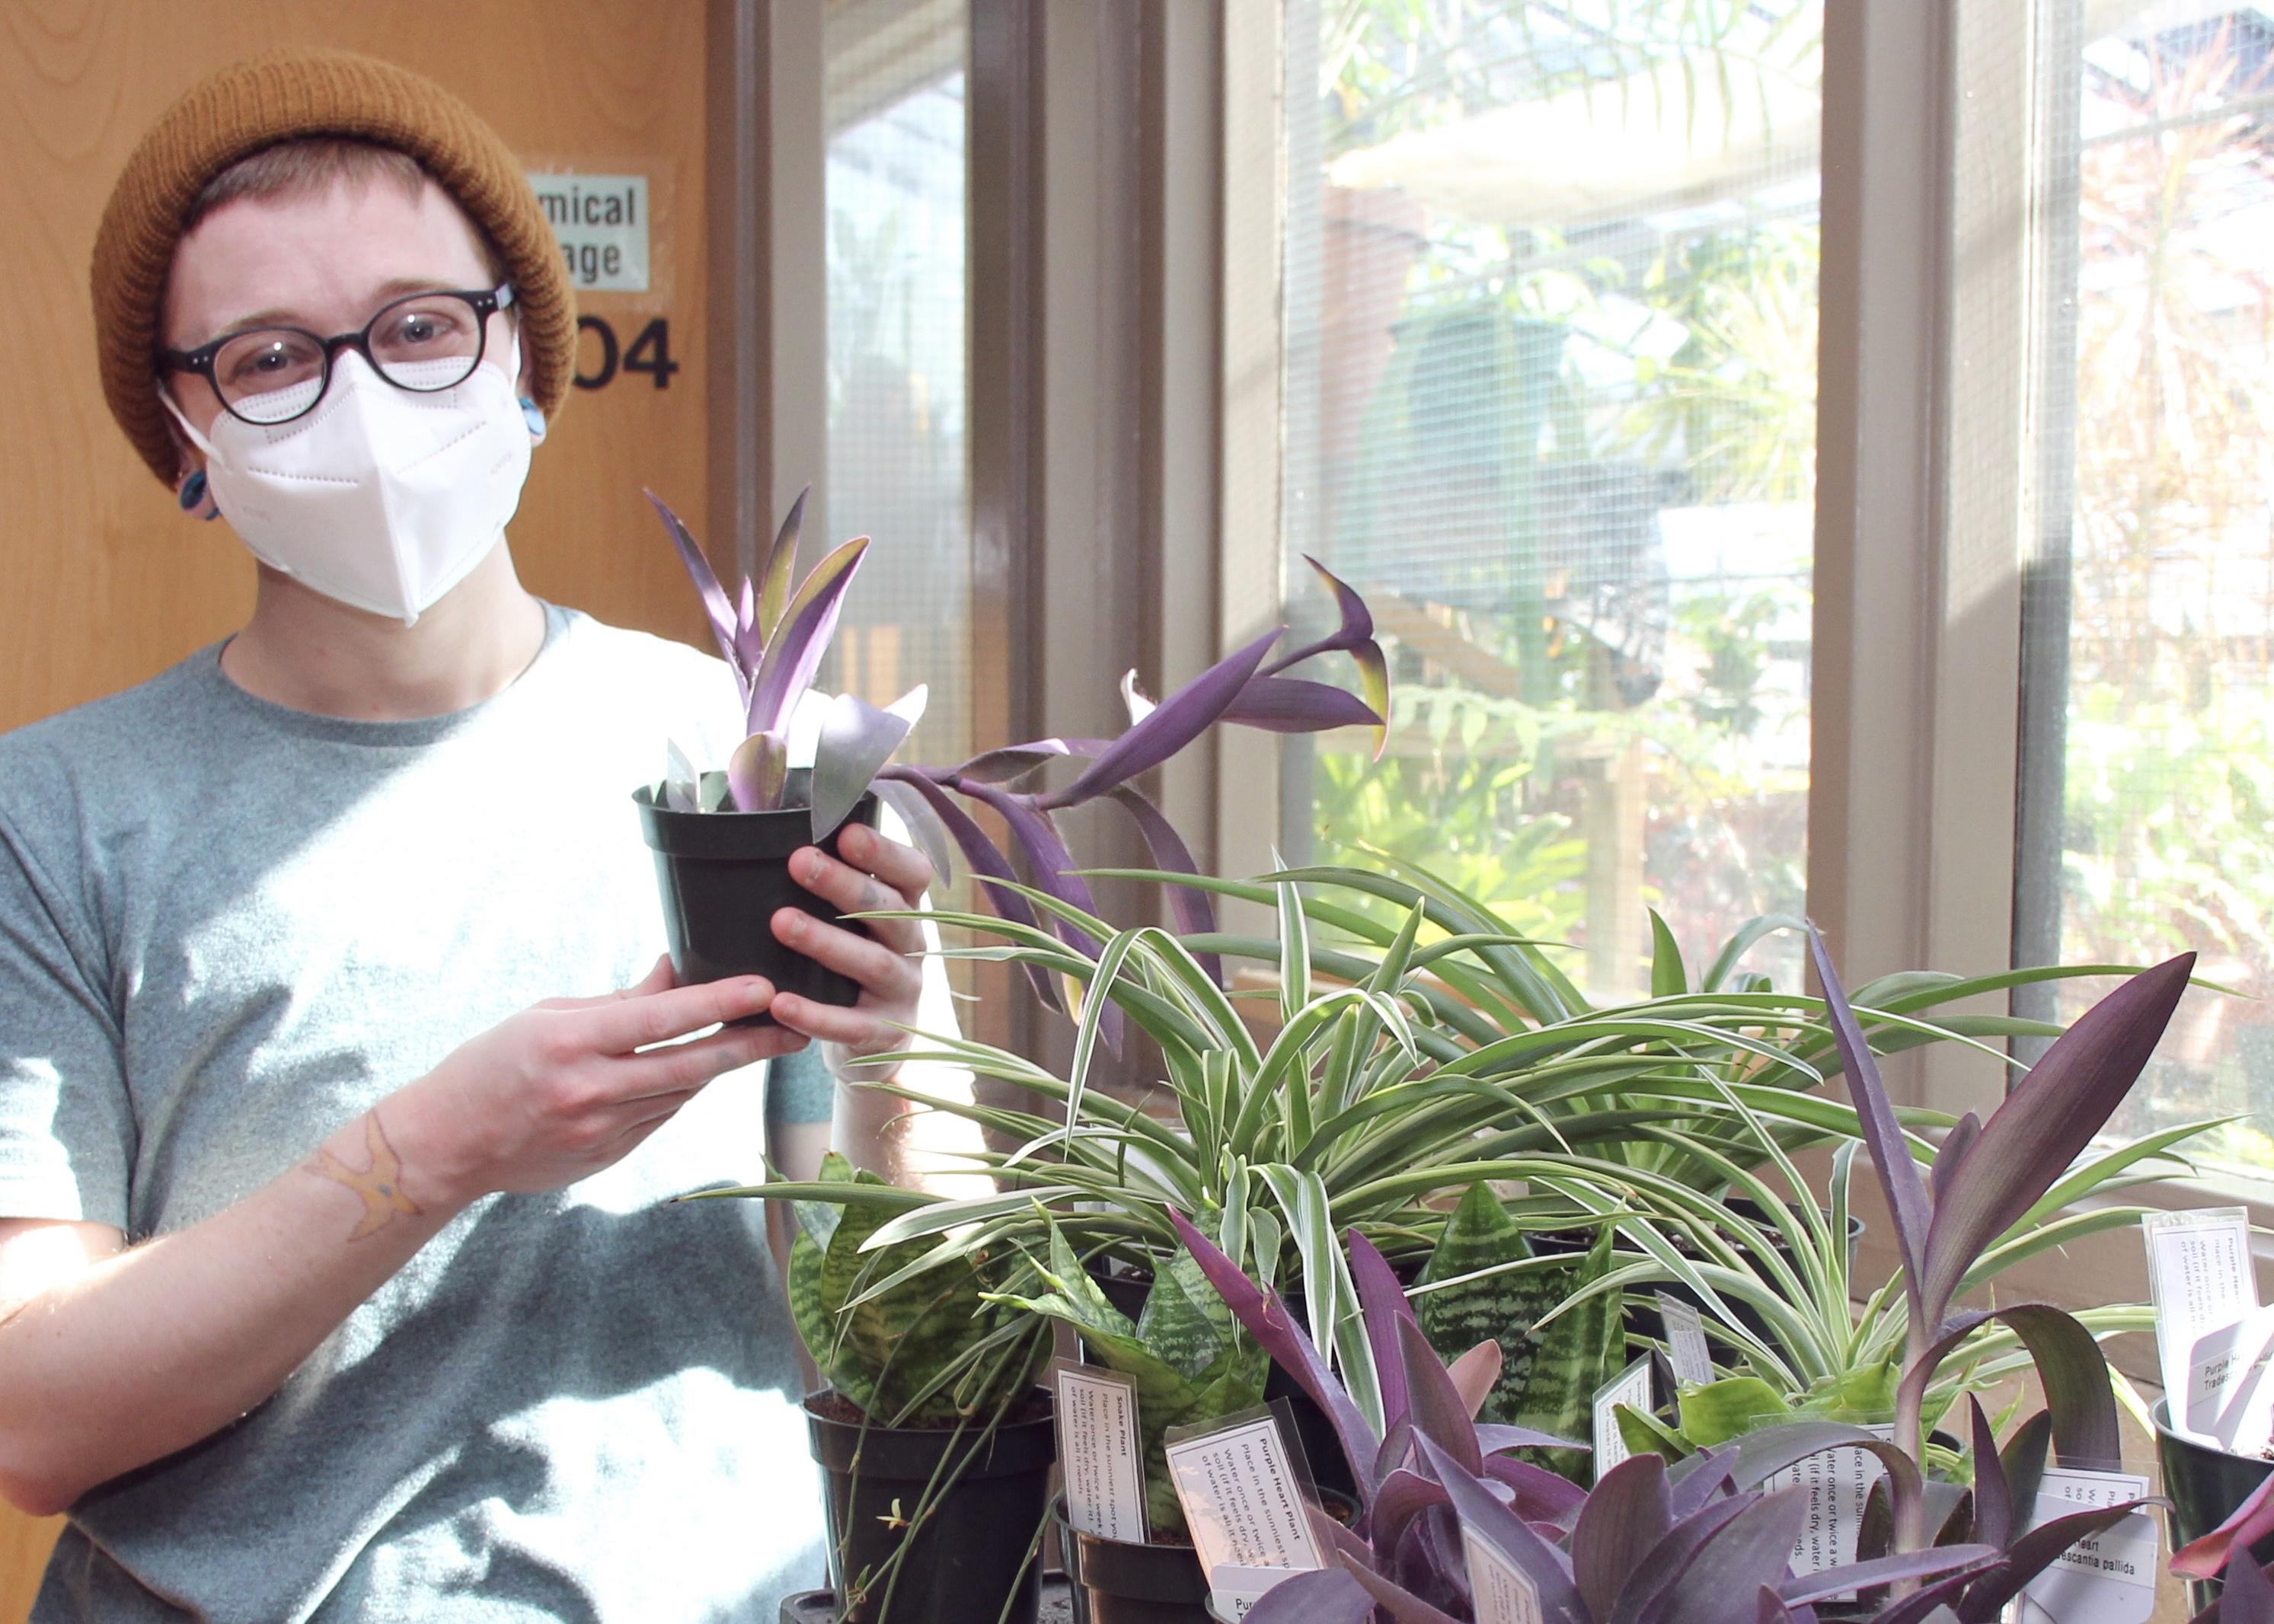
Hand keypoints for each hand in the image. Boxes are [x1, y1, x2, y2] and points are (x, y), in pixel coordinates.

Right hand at [387, 957, 801, 1206]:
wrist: (449, 1143)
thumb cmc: (493, 1064)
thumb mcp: (548, 1016)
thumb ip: (618, 1000)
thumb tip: (675, 972)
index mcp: (571, 1043)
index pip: (661, 1019)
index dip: (718, 1002)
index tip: (763, 987)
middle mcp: (589, 1090)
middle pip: (690, 1066)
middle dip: (749, 1045)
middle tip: (795, 1028)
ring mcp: (599, 1131)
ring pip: (680, 1094)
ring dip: (719, 1068)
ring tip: (760, 1042)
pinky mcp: (605, 1158)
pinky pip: (659, 1119)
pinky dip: (680, 1093)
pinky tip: (698, 1074)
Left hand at [768, 822, 931, 1067]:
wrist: (871, 1048)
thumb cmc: (847, 967)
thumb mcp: (853, 925)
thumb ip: (832, 891)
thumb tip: (772, 841)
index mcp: (907, 911)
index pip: (912, 873)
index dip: (886, 853)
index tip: (847, 833)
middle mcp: (912, 947)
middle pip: (889, 911)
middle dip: (844, 884)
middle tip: (798, 861)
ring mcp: (903, 992)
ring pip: (873, 963)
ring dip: (827, 941)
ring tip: (781, 923)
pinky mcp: (885, 1035)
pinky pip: (851, 1025)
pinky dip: (815, 1014)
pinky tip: (779, 1002)